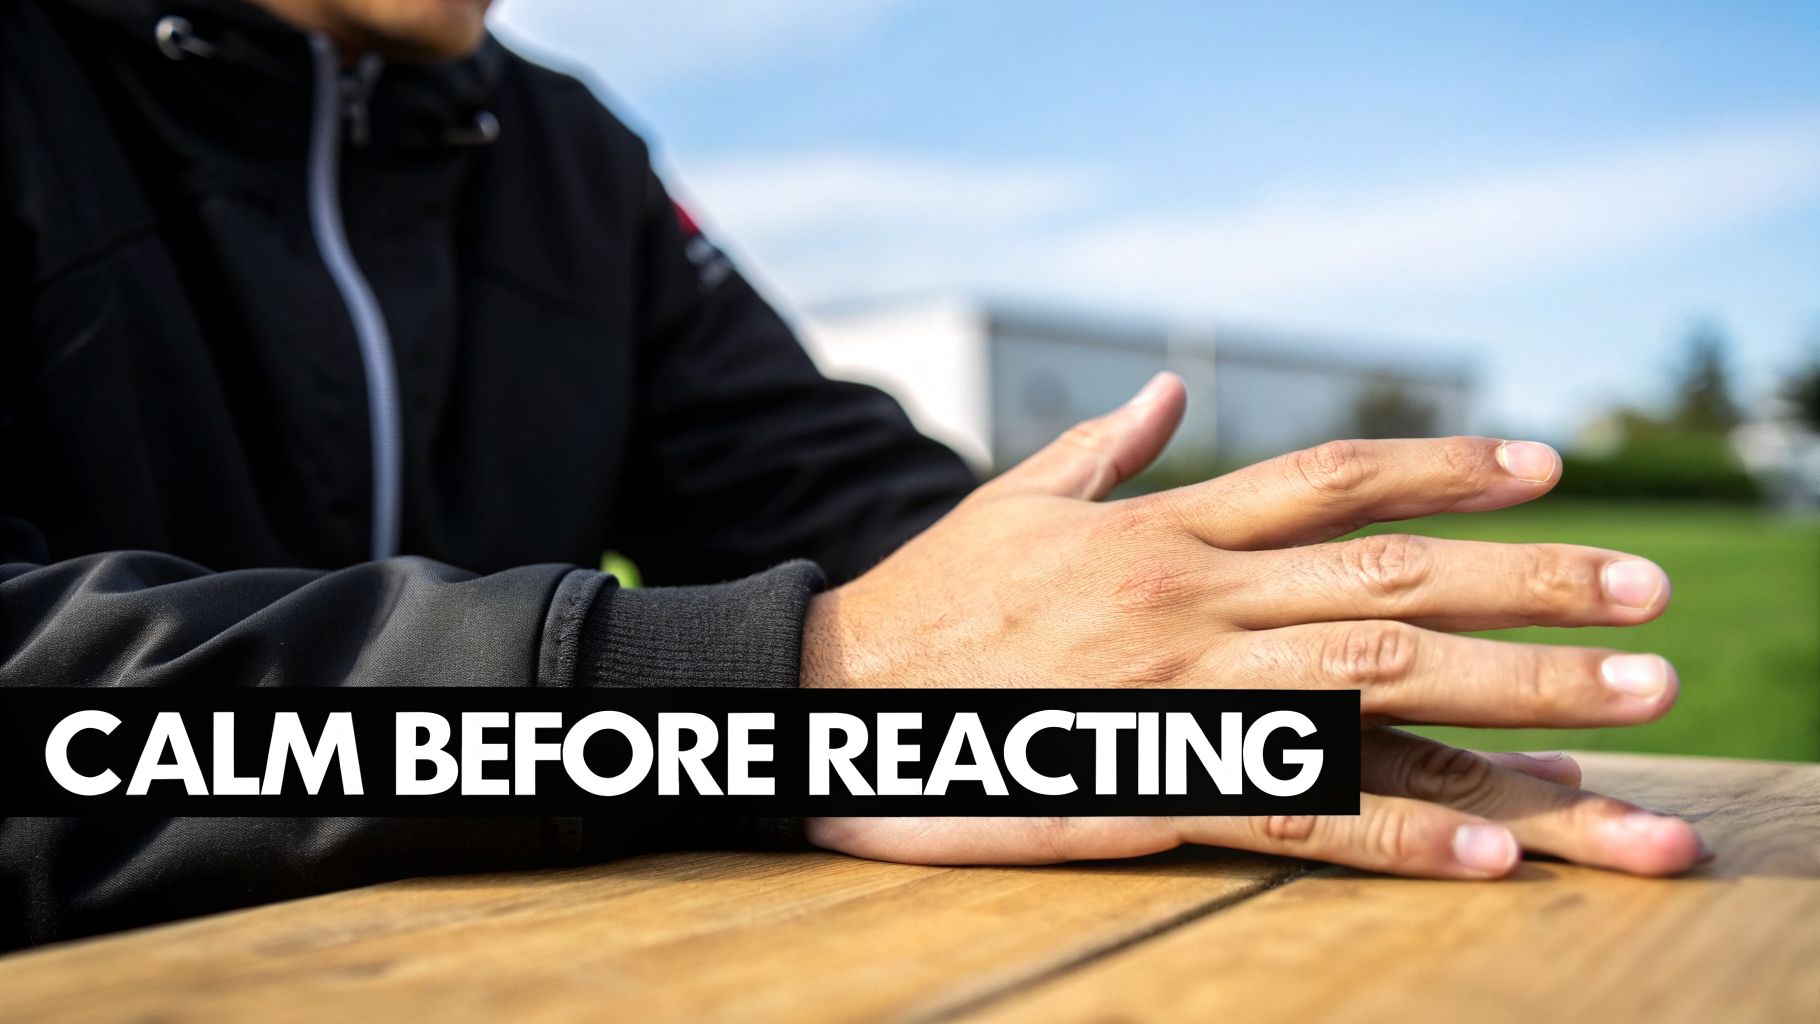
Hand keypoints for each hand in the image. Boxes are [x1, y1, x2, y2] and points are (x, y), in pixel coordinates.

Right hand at [802, 373, 1705, 877]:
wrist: (826, 693)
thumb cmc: (923, 601)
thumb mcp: (1015, 503)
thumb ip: (1109, 449)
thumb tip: (1179, 391)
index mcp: (1162, 530)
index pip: (1332, 482)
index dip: (1447, 471)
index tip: (1548, 467)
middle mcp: (1187, 595)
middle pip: (1391, 579)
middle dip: (1533, 584)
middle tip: (1650, 599)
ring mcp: (1172, 687)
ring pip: (1372, 683)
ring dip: (1513, 695)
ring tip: (1631, 709)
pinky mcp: (1145, 780)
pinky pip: (1292, 803)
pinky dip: (1397, 827)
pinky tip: (1489, 849)